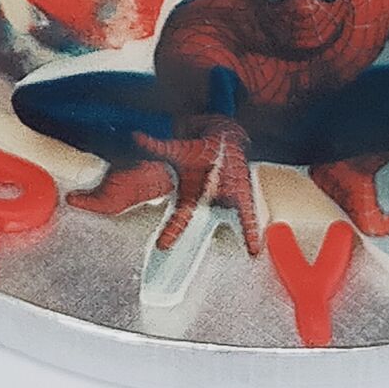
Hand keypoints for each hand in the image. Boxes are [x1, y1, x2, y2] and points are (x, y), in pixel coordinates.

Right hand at [133, 118, 261, 256]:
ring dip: (218, 198)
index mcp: (191, 194)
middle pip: (193, 214)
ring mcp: (225, 198)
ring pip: (222, 202)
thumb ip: (159, 147)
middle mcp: (207, 200)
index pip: (180, 216)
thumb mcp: (180, 149)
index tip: (161, 246)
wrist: (225, 139)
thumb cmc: (201, 153)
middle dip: (177, 228)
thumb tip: (136, 137)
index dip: (171, 232)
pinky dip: (250, 231)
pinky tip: (253, 250)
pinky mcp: (243, 193)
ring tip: (215, 182)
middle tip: (163, 244)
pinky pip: (247, 214)